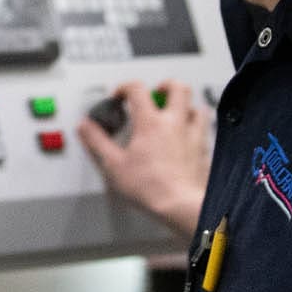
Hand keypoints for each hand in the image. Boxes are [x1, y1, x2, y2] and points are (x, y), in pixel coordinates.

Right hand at [77, 79, 211, 236]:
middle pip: (178, 88)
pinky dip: (197, 128)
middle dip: (166, 85)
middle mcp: (175, 124)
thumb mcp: (113, 165)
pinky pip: (206, 131)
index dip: (125, 87)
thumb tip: (85, 126)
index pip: (137, 89)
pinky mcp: (204, 152)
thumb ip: (97, 142)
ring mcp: (193, 136)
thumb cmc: (150, 188)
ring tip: (176, 111)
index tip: (119, 95)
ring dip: (187, 105)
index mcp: (150, 123)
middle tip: (156, 91)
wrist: (182, 206)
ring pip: (198, 108)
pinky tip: (189, 137)